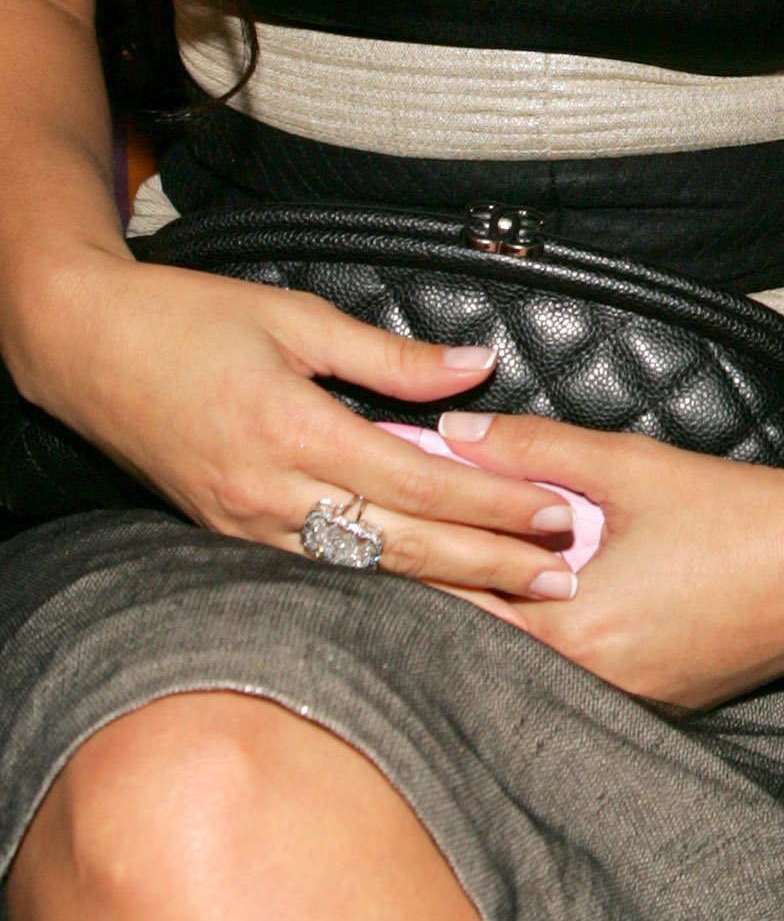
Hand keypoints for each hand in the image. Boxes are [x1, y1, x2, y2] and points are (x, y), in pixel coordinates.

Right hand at [18, 248, 577, 594]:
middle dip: (489, 567)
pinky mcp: (230, 539)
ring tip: (518, 602)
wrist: (84, 350)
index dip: (492, 503)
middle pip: (401, 545)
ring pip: (365, 573)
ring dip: (448, 588)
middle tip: (563, 580)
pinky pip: (324, 572)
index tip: (554, 512)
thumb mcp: (296, 318)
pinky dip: (387, 585)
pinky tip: (434, 593)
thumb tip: (476, 367)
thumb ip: (390, 356)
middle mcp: (268, 493)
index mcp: (291, 430)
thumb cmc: (188, 319)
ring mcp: (245, 526)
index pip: (417, 480)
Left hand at [431, 408, 783, 709]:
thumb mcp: (630, 466)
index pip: (457, 605)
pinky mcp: (657, 703)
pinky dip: (552, 642)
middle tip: (408, 549)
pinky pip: (578, 678)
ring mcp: (626, 702)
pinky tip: (545, 603)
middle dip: (447, 595)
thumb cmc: (736, 513)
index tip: (377, 531)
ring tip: (462, 574)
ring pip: (530, 667)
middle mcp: (590, 685)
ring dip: (497, 624)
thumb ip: (534, 448)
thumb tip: (453, 431)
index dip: (413, 565)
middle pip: (484, 646)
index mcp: (572, 631)